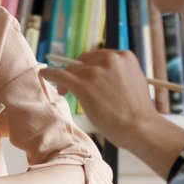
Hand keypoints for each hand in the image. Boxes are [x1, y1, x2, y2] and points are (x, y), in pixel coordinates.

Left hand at [38, 49, 159, 144]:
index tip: (85, 76)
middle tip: (74, 86)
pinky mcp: (83, 85)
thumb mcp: (132, 81)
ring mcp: (95, 71)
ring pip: (71, 69)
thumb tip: (98, 71)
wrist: (140, 126)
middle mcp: (110, 59)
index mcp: (124, 56)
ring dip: (66, 79)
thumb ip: (117, 73)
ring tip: (65, 91)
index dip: (89, 67)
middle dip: (78, 73)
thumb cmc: (137, 110)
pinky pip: (59, 74)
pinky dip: (49, 74)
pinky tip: (44, 74)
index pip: (98, 56)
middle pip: (83, 61)